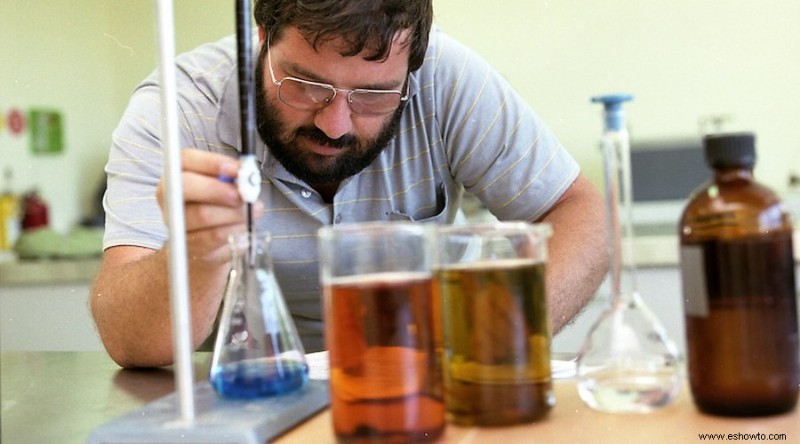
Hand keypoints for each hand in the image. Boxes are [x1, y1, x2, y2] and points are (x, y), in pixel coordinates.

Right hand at [155, 149, 257, 267]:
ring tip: (255, 210)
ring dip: (235, 212)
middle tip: (243, 195)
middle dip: (219, 189)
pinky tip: (246, 227)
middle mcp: (170, 200)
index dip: (212, 162)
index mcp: (176, 177)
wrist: (203, 248)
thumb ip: (231, 177)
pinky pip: (216, 239)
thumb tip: (246, 174)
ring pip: (204, 215)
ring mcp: (178, 227)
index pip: (186, 159)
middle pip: (187, 187)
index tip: (237, 169)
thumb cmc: (216, 209)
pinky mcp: (191, 250)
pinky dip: (237, 231)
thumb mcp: (221, 188)